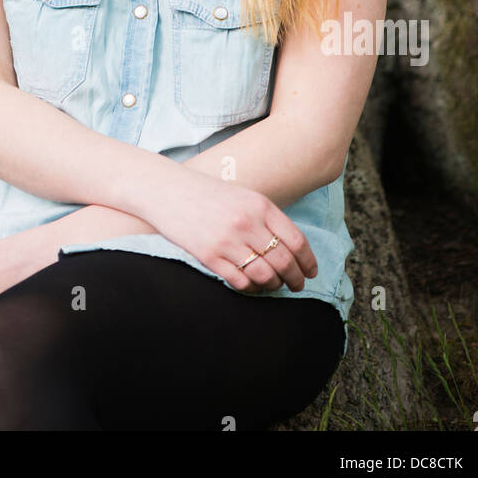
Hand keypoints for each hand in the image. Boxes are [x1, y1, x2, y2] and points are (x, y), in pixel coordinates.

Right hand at [151, 166, 317, 293]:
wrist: (167, 190)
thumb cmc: (207, 193)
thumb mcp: (243, 196)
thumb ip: (266, 217)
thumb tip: (290, 248)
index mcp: (260, 205)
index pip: (296, 241)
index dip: (308, 261)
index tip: (311, 272)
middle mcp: (247, 223)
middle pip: (284, 262)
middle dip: (296, 279)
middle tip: (297, 286)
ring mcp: (228, 241)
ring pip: (265, 276)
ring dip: (274, 286)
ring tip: (274, 286)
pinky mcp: (209, 256)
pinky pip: (240, 281)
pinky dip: (250, 288)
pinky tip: (251, 285)